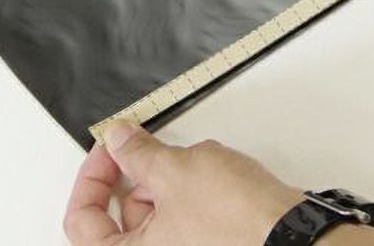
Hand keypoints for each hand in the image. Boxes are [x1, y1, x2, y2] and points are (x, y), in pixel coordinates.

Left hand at [63, 123, 373, 244]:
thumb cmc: (237, 219)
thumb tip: (118, 140)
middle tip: (146, 146)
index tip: (108, 149)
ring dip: (165, 183)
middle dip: (135, 177)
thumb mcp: (176, 169)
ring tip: (191, 162)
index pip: (82, 221)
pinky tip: (209, 174)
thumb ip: (137, 153)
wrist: (291, 234)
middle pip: (119, 219)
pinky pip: (183, 221)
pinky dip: (188, 195)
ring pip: (154, 218)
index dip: (91, 177)